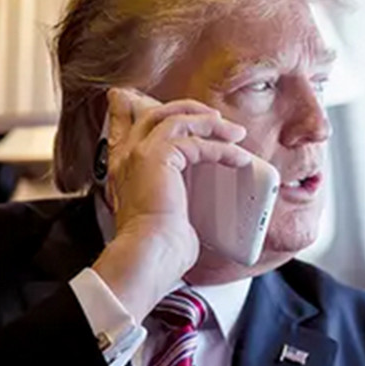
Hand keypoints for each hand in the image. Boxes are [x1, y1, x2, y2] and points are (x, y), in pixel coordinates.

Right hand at [92, 87, 250, 318]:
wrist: (147, 255)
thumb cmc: (158, 246)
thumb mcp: (167, 212)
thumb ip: (177, 194)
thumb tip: (205, 198)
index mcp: (125, 168)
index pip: (133, 126)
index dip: (162, 113)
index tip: (188, 113)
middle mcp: (127, 156)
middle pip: (157, 114)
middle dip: (189, 110)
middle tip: (216, 118)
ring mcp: (140, 154)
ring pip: (177, 120)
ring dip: (211, 124)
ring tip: (235, 134)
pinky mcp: (158, 157)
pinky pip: (196, 142)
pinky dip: (222, 148)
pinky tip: (239, 158)